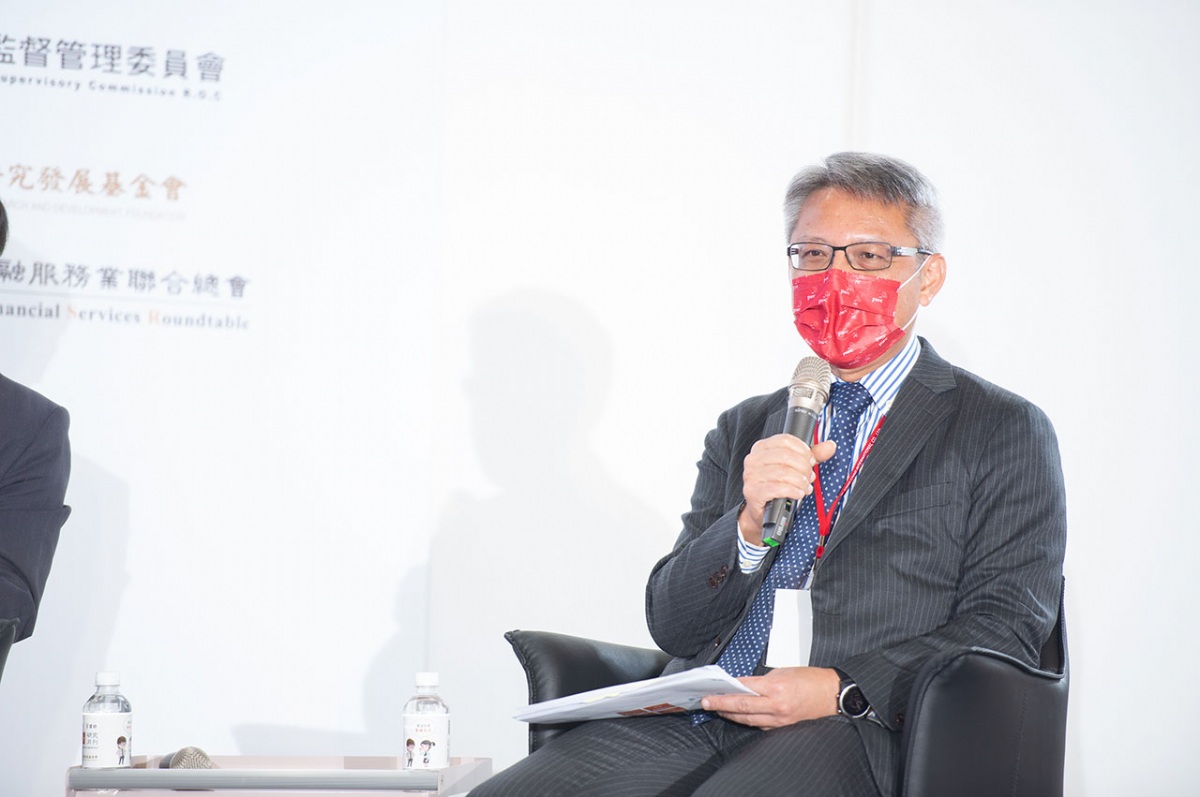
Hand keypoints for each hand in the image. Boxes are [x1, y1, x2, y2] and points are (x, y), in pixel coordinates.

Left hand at [700, 666, 839, 729]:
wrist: (831, 694)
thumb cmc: (810, 679)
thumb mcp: (783, 672)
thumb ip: (762, 680)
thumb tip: (743, 685)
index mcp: (776, 687)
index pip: (744, 689)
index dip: (725, 691)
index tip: (711, 691)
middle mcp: (777, 705)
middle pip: (742, 707)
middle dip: (721, 705)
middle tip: (706, 702)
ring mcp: (779, 718)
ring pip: (748, 719)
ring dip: (730, 714)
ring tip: (717, 709)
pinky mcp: (783, 726)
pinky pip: (760, 725)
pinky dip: (746, 720)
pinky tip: (737, 715)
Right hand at [738, 435, 836, 544]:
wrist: (763, 512)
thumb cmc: (778, 486)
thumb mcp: (795, 468)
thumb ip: (812, 456)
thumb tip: (830, 446)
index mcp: (761, 448)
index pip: (785, 440)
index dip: (803, 450)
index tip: (811, 460)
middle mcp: (753, 460)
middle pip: (785, 456)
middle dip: (803, 467)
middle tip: (809, 477)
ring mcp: (751, 476)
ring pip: (783, 472)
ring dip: (800, 481)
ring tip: (805, 487)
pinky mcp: (753, 492)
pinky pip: (777, 488)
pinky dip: (793, 491)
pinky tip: (798, 494)